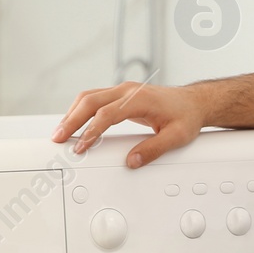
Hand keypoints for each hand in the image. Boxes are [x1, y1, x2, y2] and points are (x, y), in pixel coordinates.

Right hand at [51, 81, 205, 168]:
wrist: (195, 102)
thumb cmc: (187, 117)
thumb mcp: (177, 137)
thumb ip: (154, 149)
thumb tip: (132, 162)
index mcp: (140, 99)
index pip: (107, 114)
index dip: (91, 131)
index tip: (81, 146)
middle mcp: (128, 91)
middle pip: (90, 101)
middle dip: (71, 120)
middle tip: (58, 138)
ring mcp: (123, 91)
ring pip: (88, 97)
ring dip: (72, 114)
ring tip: (60, 133)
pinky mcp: (121, 95)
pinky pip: (94, 98)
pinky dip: (80, 110)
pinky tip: (74, 123)